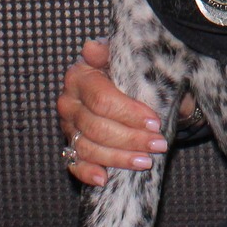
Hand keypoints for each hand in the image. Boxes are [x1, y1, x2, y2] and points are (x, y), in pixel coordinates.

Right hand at [57, 37, 190, 186]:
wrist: (127, 88)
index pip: (102, 100)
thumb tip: (92, 48)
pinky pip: (74, 163)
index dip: (129, 113)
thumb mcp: (127, 60)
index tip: (155, 122)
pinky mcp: (69, 145)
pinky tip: (105, 178)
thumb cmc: (129, 74)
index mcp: (79, 76)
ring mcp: (67, 126)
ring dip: (118, 158)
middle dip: (131, 138)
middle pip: (97, 127)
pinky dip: (87, 172)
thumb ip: (111, 54)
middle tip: (158, 144)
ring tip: (145, 161)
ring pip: (88, 147)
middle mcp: (69, 102)